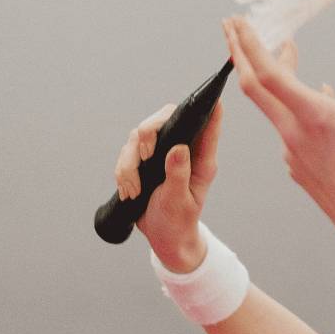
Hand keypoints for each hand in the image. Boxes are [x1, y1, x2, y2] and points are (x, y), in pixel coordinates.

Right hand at [114, 39, 298, 270]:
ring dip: (130, 163)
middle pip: (162, 119)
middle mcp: (180, 149)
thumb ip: (179, 174)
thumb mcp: (181, 201)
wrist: (164, 238)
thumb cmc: (180, 220)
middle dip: (148, 133)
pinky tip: (128, 191)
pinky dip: (122, 172)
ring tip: (133, 188)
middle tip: (145, 156)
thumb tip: (177, 147)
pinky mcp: (141, 161)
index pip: (207, 124)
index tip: (212, 95)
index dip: (209, 106)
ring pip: (138, 136)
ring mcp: (159, 153)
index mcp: (200, 157)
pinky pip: (125, 154)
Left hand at [221, 14, 334, 269]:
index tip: (237, 21)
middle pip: (254, 87)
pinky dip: (292, 103)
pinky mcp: (299, 166)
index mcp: (313, 117)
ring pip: (273, 106)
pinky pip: (288, 126)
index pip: (269, 73)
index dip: (250, 44)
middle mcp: (294, 133)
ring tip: (286, 51)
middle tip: (232, 25)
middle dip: (241, 52)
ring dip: (273, 76)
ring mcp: (292, 152)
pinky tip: (318, 94)